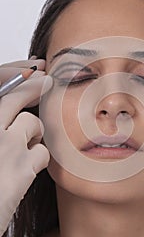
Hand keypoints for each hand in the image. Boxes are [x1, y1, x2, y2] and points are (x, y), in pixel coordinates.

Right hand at [0, 57, 52, 236]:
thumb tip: (11, 111)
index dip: (14, 73)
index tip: (31, 68)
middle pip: (16, 97)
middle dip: (34, 86)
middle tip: (46, 79)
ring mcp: (4, 147)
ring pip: (33, 124)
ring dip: (34, 132)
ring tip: (25, 145)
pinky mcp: (21, 169)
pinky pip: (42, 152)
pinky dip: (39, 158)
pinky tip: (29, 168)